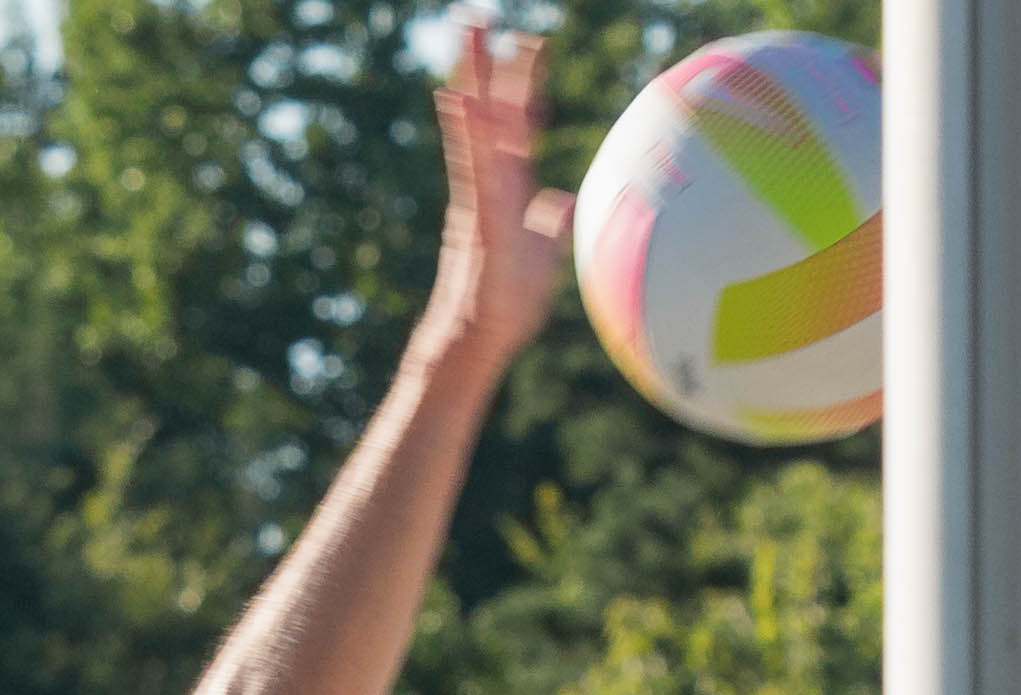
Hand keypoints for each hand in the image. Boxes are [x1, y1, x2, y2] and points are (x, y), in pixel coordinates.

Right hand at [414, 19, 569, 371]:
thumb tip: (562, 203)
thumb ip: (548, 224)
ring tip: (468, 31)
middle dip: (484, 59)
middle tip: (476, 11)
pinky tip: (458, 95)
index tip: (531, 41)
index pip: (517, 120)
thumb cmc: (509, 304)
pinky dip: (466, 129)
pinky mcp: (478, 213)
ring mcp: (480, 191)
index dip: (523, 81)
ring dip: (473, 74)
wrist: (482, 337)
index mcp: (507, 183)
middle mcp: (489, 178)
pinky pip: (472, 163)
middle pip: (487, 106)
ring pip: (476, 121)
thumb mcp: (541, 254)